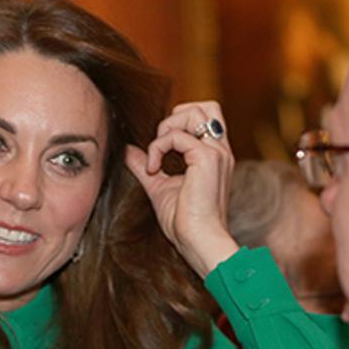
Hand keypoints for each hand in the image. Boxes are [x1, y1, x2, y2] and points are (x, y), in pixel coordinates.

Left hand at [124, 101, 238, 277]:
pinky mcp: (207, 158)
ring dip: (167, 127)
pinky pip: (178, 136)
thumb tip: (128, 151)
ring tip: (157, 155)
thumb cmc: (185, 223)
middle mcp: (220, 150)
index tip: (161, 150)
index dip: (179, 123)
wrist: (199, 242)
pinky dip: (158, 147)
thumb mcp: (160, 188)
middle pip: (206, 106)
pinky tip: (153, 168)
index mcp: (214, 156)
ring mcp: (216, 152)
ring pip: (194, 112)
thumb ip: (146, 166)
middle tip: (161, 143)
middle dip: (176, 116)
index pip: (205, 118)